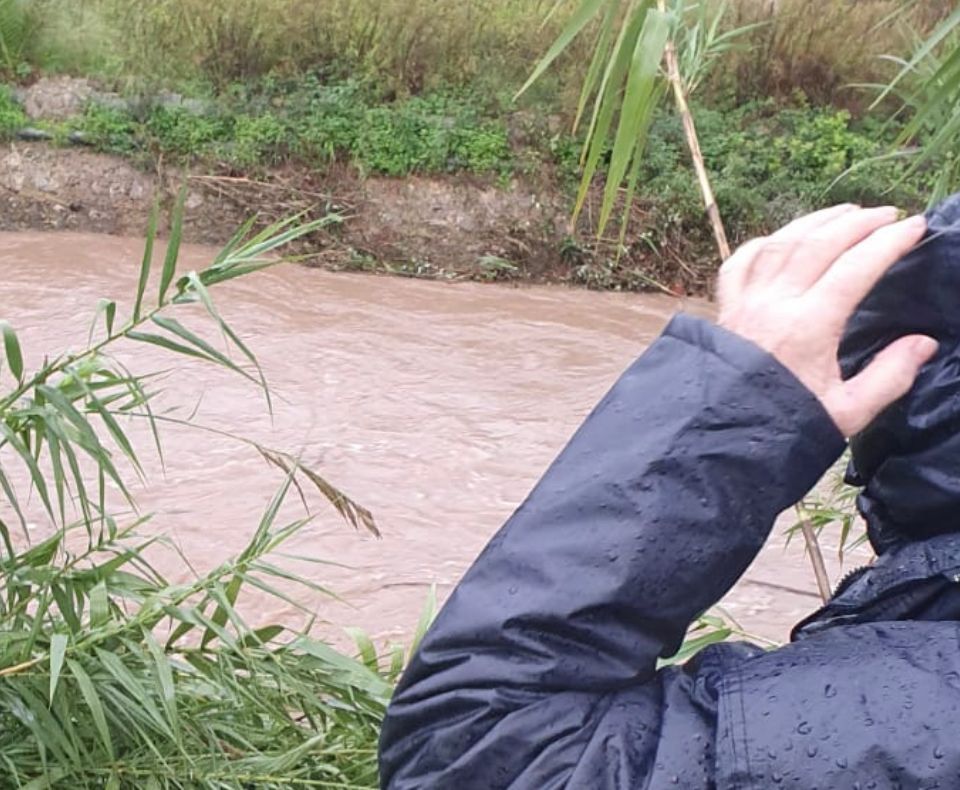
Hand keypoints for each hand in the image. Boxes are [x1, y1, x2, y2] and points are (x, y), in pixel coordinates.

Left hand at [717, 204, 936, 436]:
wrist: (722, 436)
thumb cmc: (784, 425)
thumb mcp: (847, 413)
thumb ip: (889, 377)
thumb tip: (923, 343)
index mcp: (808, 327)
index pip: (856, 268)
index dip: (889, 242)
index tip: (916, 227)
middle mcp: (774, 304)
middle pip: (818, 244)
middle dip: (857, 222)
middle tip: (887, 215)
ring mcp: (744, 302)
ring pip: (780, 244)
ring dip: (815, 222)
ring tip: (846, 212)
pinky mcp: (724, 309)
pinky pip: (740, 262)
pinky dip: (764, 244)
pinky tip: (782, 238)